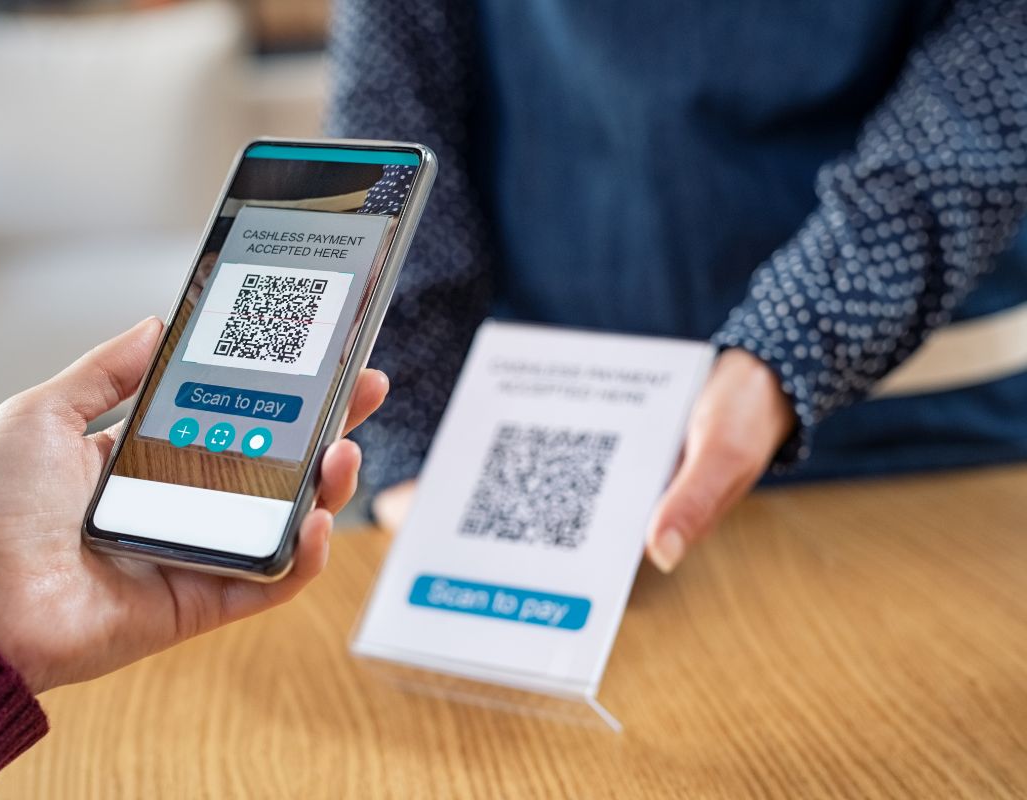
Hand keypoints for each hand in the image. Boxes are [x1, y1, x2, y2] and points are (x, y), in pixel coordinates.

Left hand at [0, 318, 387, 692]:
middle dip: (324, 426)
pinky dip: (304, 557)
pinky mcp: (202, 602)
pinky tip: (317, 523)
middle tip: (361, 389)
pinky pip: (269, 581)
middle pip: (273, 464)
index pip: (231, 418)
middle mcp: (181, 505)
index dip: (276, 389)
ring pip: (284, 520)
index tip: (314, 356)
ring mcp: (197, 554)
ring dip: (325, 487)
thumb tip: (156, 324)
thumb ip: (105, 371)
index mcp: (148, 460)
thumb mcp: (43, 414)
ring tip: (341, 453)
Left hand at [373, 351, 792, 573]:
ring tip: (400, 505)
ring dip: (469, 502)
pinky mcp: (581, 449)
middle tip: (399, 536)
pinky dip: (496, 456)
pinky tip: (450, 458)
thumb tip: (661, 552)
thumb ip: (696, 497)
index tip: (454, 590)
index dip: (511, 581)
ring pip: (519, 500)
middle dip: (466, 542)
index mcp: (632, 532)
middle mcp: (601, 516)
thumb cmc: (744, 420)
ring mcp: (587, 483)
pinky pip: (530, 455)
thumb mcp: (725, 454)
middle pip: (526, 537)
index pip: (565, 569)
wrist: (751, 376)